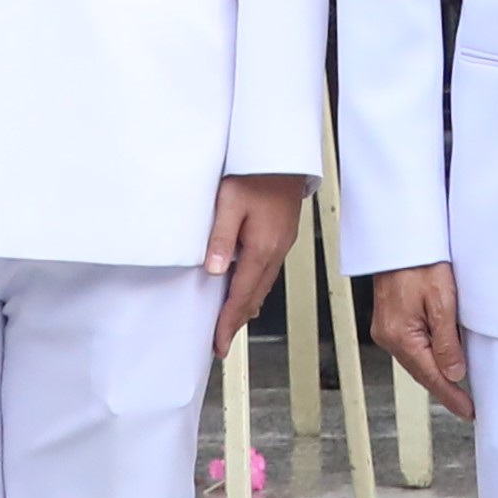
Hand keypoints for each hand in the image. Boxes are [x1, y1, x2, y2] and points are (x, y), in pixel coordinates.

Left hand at [205, 173, 313, 354]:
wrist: (283, 154)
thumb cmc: (256, 172)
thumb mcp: (230, 202)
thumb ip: (221, 238)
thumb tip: (214, 270)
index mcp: (262, 248)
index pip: (242, 296)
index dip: (228, 323)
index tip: (218, 344)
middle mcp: (275, 251)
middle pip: (254, 297)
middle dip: (237, 321)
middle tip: (221, 342)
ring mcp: (281, 244)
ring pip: (262, 286)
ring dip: (247, 306)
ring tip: (231, 322)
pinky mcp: (281, 236)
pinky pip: (267, 271)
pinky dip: (254, 288)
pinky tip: (247, 287)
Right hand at [366, 260, 475, 421]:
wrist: (400, 238)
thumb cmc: (420, 263)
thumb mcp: (442, 302)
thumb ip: (448, 342)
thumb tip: (454, 374)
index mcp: (401, 336)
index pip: (431, 377)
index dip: (451, 397)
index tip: (467, 411)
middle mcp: (388, 337)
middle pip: (421, 372)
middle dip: (444, 388)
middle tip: (466, 404)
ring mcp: (386, 329)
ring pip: (416, 360)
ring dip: (436, 372)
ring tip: (457, 385)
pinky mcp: (389, 321)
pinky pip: (411, 347)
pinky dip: (427, 356)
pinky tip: (440, 359)